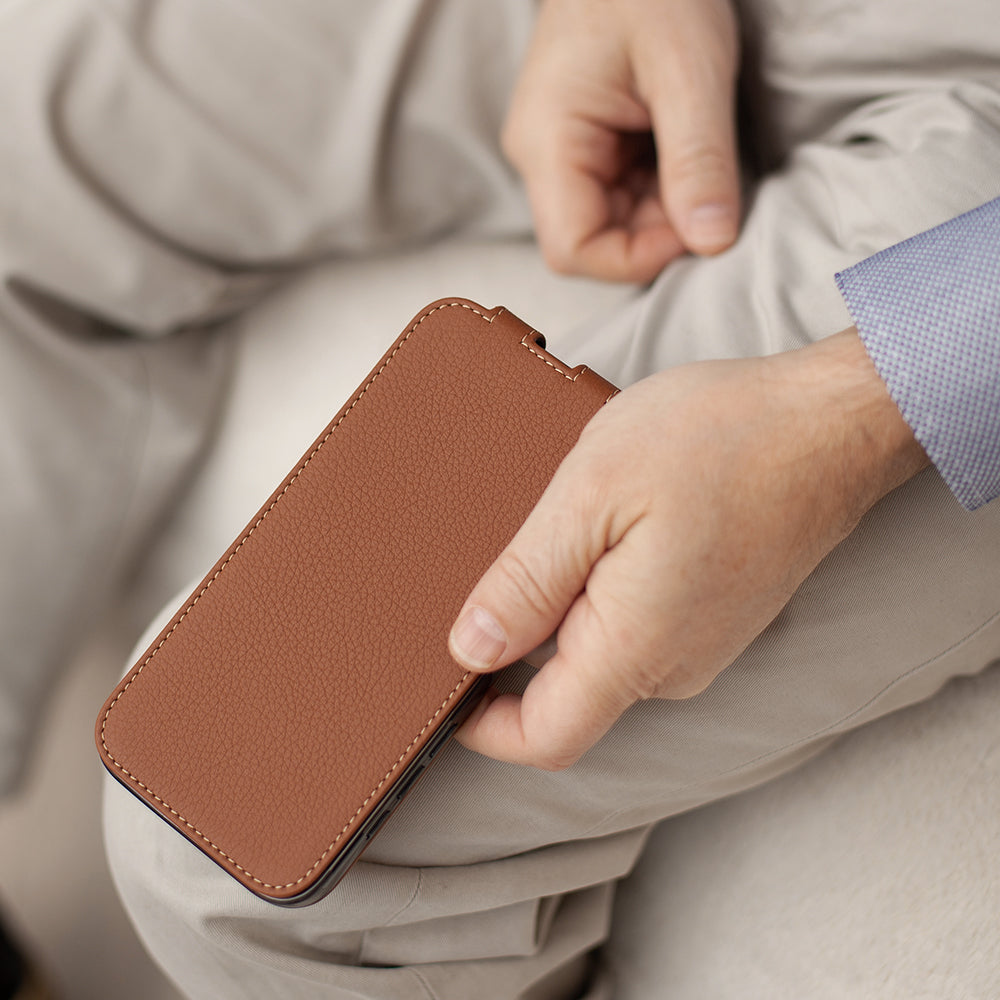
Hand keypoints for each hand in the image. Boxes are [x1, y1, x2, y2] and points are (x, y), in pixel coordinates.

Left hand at [450, 331, 928, 769]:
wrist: (831, 420)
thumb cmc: (723, 439)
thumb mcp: (591, 495)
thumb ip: (526, 583)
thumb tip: (470, 650)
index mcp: (635, 649)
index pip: (543, 739)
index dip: (481, 725)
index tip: (443, 679)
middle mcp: (673, 666)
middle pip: (565, 696)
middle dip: (513, 649)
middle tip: (489, 565)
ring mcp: (700, 643)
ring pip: (600, 655)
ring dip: (560, 609)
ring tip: (556, 527)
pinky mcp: (715, 614)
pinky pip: (636, 626)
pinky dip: (599, 590)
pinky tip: (602, 527)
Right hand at [503, 0, 740, 282]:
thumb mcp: (690, 71)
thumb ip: (700, 161)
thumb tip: (713, 243)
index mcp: (549, 142)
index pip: (575, 250)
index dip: (637, 258)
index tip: (696, 228)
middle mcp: (541, 156)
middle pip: (594, 240)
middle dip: (657, 232)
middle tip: (709, 184)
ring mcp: (558, 151)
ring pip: (611, 222)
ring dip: (663, 209)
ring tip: (696, 149)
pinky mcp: (582, 143)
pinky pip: (618, 194)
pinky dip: (660, 187)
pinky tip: (681, 143)